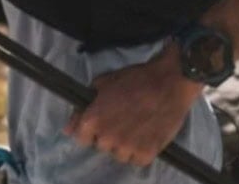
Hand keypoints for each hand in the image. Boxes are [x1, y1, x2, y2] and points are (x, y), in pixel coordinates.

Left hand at [63, 45, 204, 166]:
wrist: (170, 81)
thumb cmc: (136, 78)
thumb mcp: (104, 84)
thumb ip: (83, 107)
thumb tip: (67, 129)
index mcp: (93, 120)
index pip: (81, 138)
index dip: (92, 129)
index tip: (104, 121)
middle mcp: (107, 138)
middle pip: (102, 146)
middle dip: (110, 135)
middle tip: (124, 120)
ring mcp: (127, 148)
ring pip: (120, 155)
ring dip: (126, 145)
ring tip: (138, 127)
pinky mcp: (146, 154)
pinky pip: (137, 160)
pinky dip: (142, 150)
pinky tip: (148, 134)